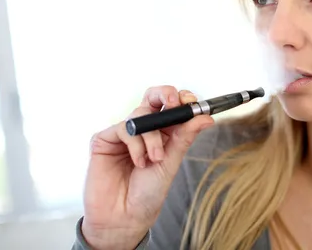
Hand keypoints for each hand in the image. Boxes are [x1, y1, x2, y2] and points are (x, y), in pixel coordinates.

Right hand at [81, 86, 213, 249]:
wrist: (125, 217)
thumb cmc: (148, 192)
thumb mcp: (172, 161)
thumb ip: (185, 136)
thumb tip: (206, 118)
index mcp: (164, 133)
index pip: (172, 105)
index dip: (182, 99)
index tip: (192, 103)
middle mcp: (144, 130)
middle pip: (153, 97)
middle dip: (165, 93)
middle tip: (174, 102)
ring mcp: (124, 133)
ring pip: (141, 115)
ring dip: (152, 138)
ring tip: (154, 159)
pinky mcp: (105, 139)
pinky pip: (123, 129)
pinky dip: (135, 145)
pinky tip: (138, 162)